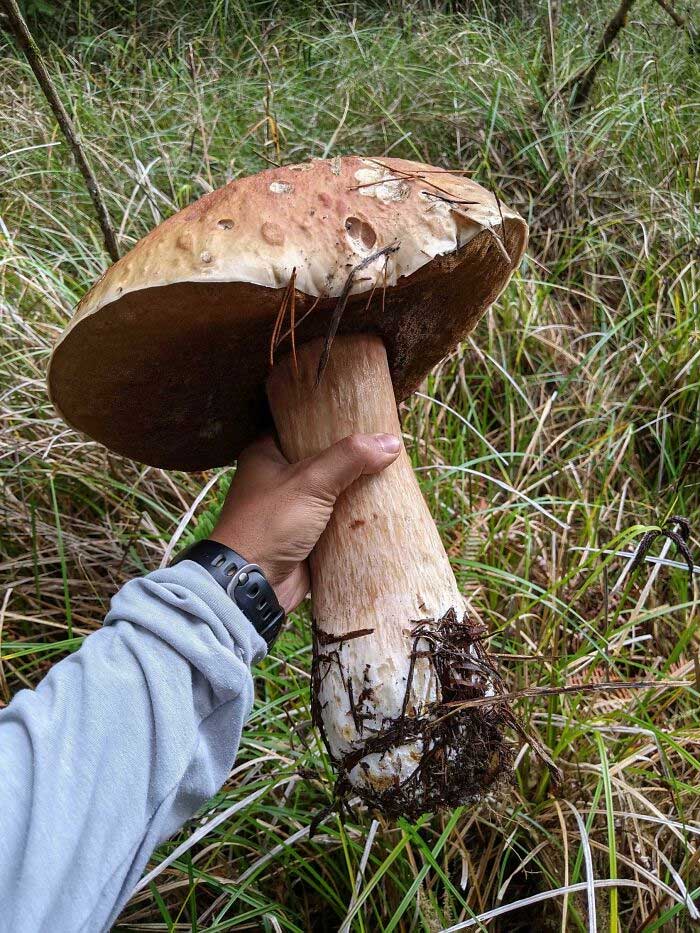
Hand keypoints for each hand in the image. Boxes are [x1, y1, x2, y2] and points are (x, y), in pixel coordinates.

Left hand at [210, 433, 400, 612]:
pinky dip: (355, 518)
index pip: (302, 426)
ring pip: (332, 492)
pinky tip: (384, 508)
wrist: (252, 586)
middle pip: (323, 460)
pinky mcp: (307, 537)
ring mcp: (293, 510)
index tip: (365, 415)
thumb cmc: (269, 524)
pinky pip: (337, 521)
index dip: (331, 421)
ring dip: (357, 490)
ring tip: (394, 475)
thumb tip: (391, 442)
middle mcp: (278, 479)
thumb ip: (349, 458)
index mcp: (266, 454)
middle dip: (352, 458)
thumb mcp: (310, 482)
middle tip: (387, 446)